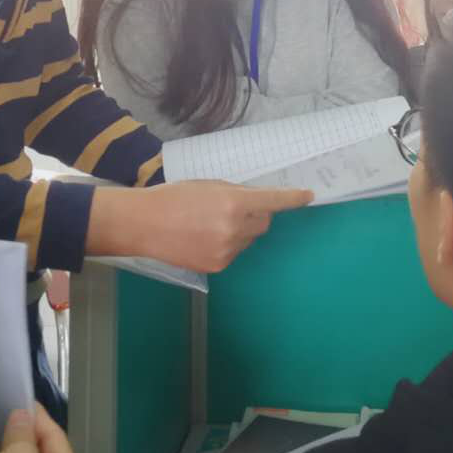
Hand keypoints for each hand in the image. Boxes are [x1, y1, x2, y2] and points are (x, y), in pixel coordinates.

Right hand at [89, 180, 313, 272]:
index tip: (308, 196)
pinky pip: (234, 252)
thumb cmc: (174, 197)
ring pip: (249, 238)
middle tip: (236, 207)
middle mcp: (235, 228)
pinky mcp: (218, 266)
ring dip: (241, 230)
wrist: (144, 224)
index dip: (293, 198)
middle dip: (258, 214)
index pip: (273, 201)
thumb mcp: (208, 186)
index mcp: (234, 202)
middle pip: (264, 222)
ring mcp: (227, 250)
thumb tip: (255, 202)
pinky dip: (228, 244)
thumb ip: (235, 193)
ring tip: (209, 224)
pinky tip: (203, 238)